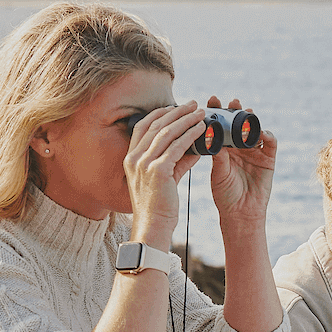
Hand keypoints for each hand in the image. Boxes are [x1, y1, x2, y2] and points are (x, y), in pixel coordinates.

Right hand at [122, 103, 208, 250]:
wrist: (153, 228)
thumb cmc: (158, 207)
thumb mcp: (165, 179)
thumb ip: (176, 162)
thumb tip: (193, 148)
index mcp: (130, 158)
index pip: (143, 127)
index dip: (159, 114)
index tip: (175, 106)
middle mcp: (134, 158)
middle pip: (156, 125)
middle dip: (176, 112)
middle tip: (193, 104)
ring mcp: (144, 164)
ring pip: (167, 133)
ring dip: (185, 119)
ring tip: (201, 112)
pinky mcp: (158, 171)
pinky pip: (177, 147)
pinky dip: (190, 135)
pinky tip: (201, 129)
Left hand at [202, 97, 275, 228]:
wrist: (241, 212)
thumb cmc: (225, 195)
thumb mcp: (218, 173)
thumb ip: (218, 155)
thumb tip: (214, 136)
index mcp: (223, 148)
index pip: (220, 125)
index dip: (217, 112)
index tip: (212, 101)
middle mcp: (239, 147)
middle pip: (239, 123)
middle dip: (236, 110)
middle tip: (232, 102)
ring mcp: (254, 152)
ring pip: (255, 129)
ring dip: (252, 119)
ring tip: (247, 112)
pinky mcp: (268, 159)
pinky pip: (270, 142)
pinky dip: (267, 135)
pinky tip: (261, 132)